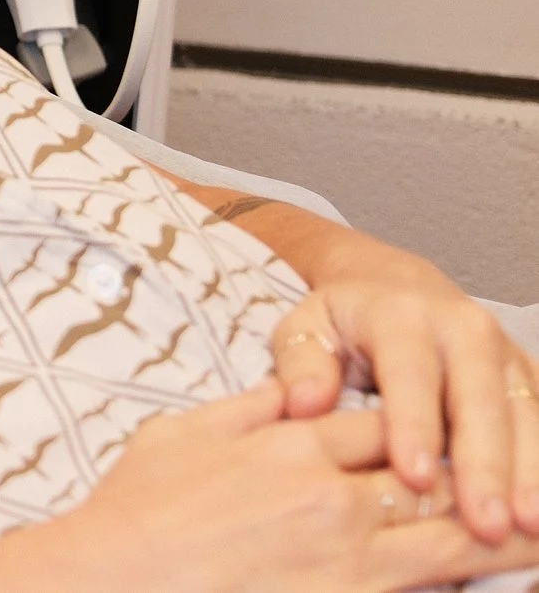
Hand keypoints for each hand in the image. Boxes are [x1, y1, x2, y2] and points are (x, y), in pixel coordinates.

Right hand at [17, 381, 538, 592]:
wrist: (116, 575)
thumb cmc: (137, 509)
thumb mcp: (181, 433)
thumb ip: (245, 408)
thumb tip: (286, 390)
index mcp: (293, 442)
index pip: (384, 421)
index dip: (421, 424)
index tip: (445, 429)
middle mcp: (334, 495)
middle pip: (434, 475)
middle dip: (484, 473)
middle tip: (525, 480)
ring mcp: (350, 558)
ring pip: (452, 538)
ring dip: (501, 533)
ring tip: (535, 532)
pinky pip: (426, 592)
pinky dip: (463, 585)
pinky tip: (493, 582)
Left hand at [266, 227, 538, 544]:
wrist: (394, 288)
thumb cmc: (343, 322)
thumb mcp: (305, 328)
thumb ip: (301, 364)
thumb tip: (304, 404)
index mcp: (402, 314)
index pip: (410, 374)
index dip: (414, 426)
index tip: (414, 477)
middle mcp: (464, 329)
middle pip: (480, 401)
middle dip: (485, 466)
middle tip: (484, 524)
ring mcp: (505, 354)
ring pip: (524, 416)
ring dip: (528, 475)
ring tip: (525, 529)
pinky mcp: (527, 378)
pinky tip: (537, 514)